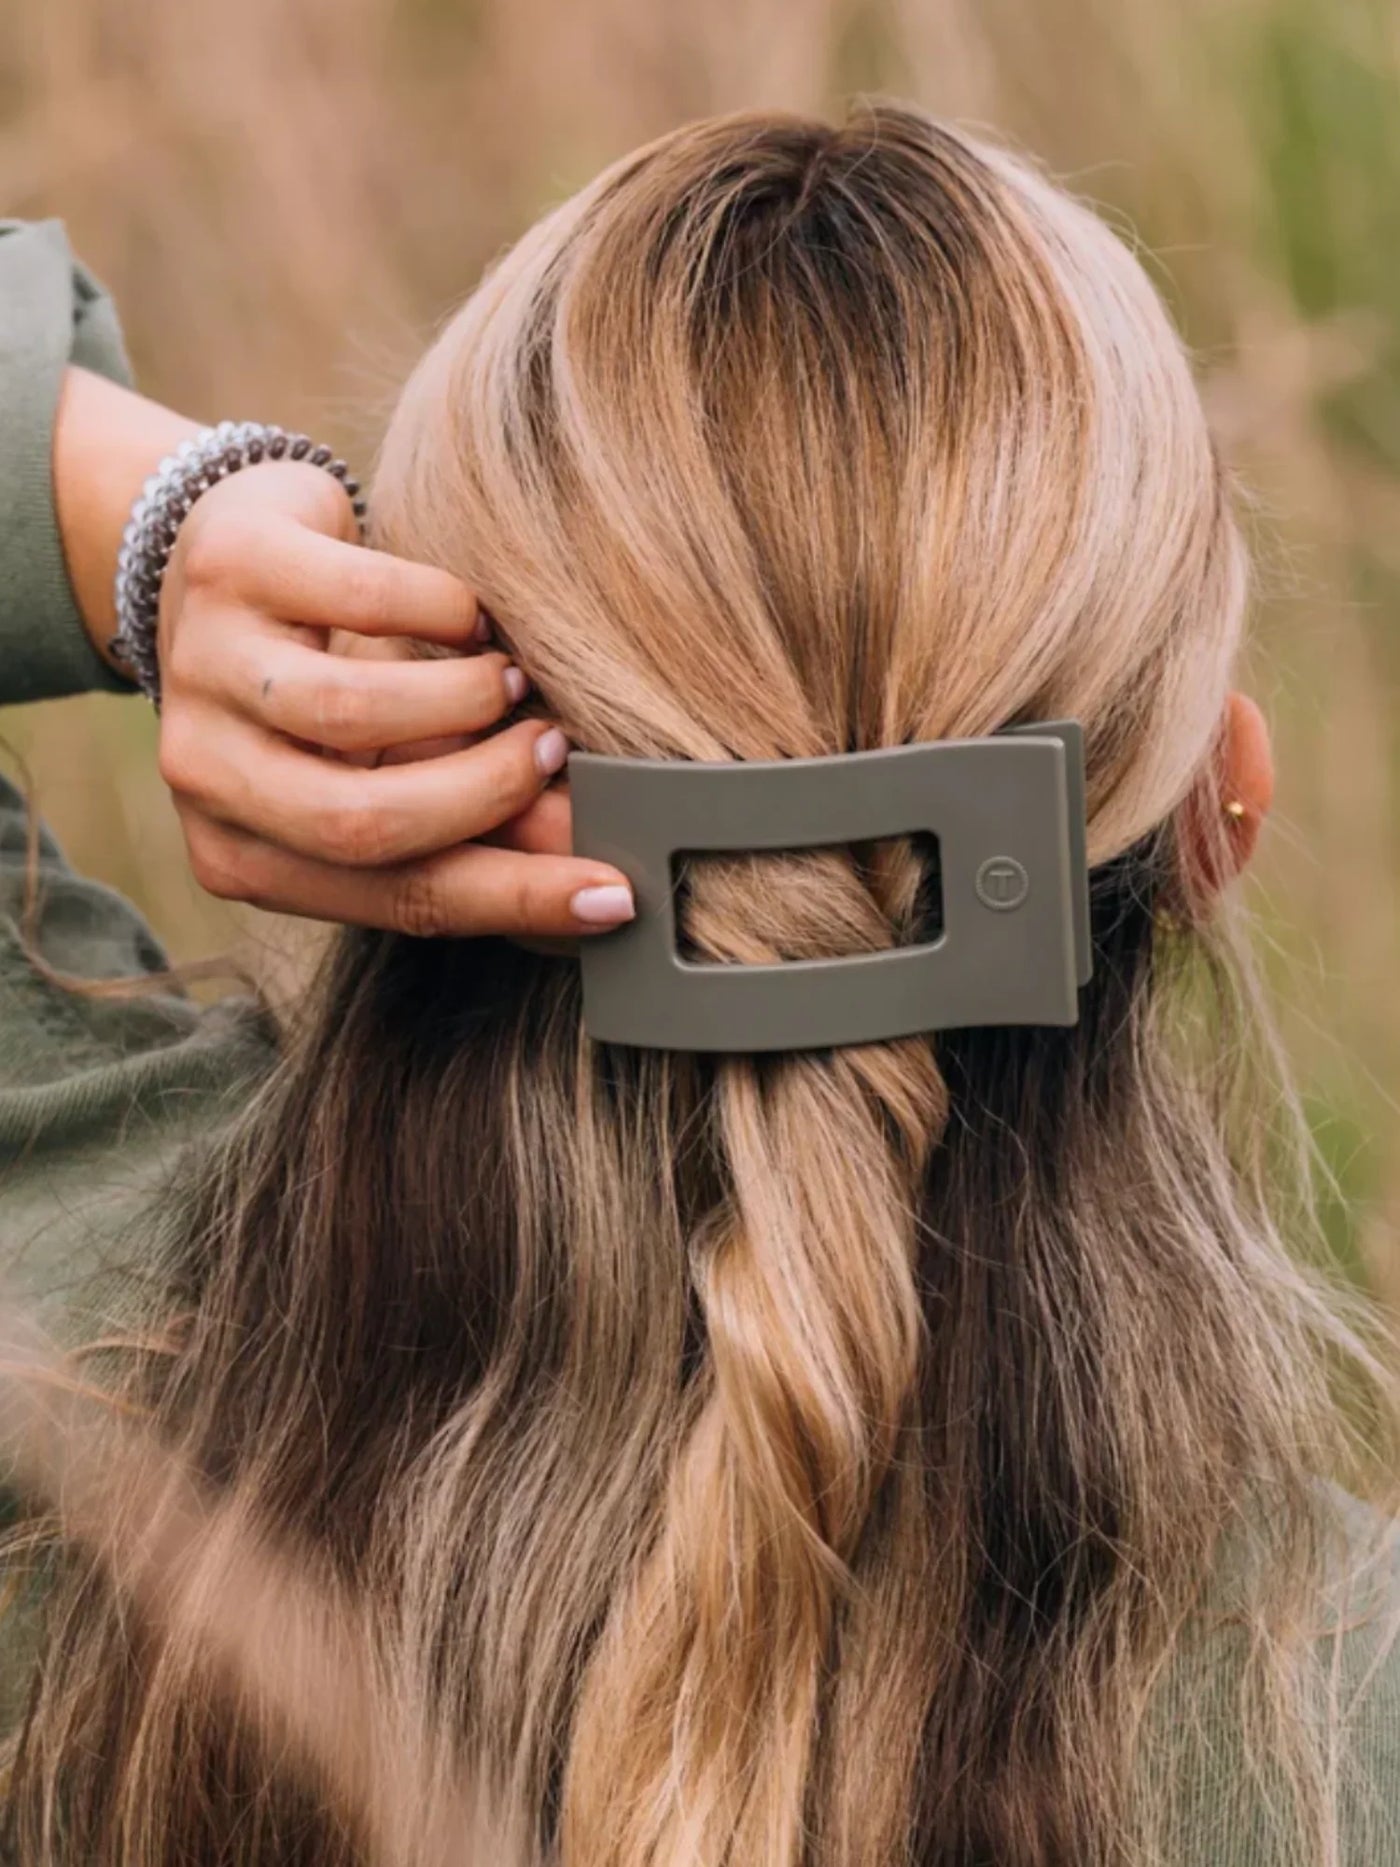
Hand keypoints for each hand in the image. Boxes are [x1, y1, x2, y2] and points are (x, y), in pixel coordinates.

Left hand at [151, 461, 634, 937]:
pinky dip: (444, 609)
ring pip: (352, 713)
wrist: (225, 565)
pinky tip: (469, 619)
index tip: (613, 896)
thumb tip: (597, 887)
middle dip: (486, 792)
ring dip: (464, 698)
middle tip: (552, 748)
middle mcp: (205, 778)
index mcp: (244, 856)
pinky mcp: (228, 570)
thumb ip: (479, 829)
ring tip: (509, 683)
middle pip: (362, 823)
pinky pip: (361, 598)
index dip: (515, 897)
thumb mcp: (398, 772)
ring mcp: (203, 672)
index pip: (397, 898)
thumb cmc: (332, 690)